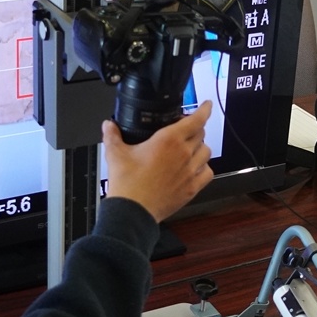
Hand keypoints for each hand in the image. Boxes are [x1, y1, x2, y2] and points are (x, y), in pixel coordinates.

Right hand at [103, 102, 213, 222]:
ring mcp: (190, 172)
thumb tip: (108, 126)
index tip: (206, 105)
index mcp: (168, 140)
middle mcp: (183, 154)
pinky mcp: (192, 188)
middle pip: (201, 134)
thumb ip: (112, 136)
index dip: (204, 109)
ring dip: (200, 147)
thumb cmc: (128, 184)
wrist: (133, 211)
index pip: (196, 119)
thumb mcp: (116, 154)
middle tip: (186, 130)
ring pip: (206, 152)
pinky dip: (204, 168)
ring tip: (189, 149)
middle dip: (195, 129)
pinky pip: (208, 173)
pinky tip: (194, 169)